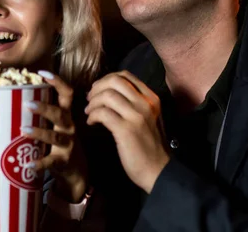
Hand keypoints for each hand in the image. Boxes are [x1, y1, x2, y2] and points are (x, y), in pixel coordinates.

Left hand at [21, 71, 87, 202]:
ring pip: (55, 137)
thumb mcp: (58, 125)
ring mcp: (68, 145)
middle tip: (27, 103)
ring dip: (39, 133)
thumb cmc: (60, 141)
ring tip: (23, 129)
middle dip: (45, 108)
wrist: (76, 170)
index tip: (41, 72)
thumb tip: (17, 94)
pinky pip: (51, 162)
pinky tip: (28, 165)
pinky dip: (39, 164)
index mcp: (67, 115)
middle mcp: (69, 128)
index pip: (67, 94)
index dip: (57, 82)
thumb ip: (44, 112)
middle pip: (60, 114)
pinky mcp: (63, 161)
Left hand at [85, 70, 169, 192]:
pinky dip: (93, 116)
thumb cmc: (150, 145)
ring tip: (89, 113)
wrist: (158, 170)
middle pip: (115, 81)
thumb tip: (108, 92)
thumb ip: (134, 103)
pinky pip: (103, 113)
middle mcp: (145, 103)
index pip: (126, 76)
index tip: (98, 90)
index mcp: (151, 98)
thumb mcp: (148, 118)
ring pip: (107, 95)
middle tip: (90, 99)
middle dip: (97, 88)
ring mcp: (137, 116)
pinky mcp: (126, 129)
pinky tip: (91, 123)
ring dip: (93, 103)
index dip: (106, 79)